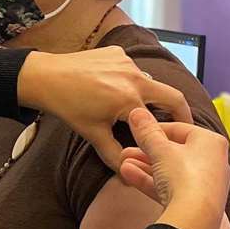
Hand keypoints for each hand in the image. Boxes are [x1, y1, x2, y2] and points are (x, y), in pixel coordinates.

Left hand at [17, 48, 193, 170]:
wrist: (46, 77)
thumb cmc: (69, 107)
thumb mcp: (93, 134)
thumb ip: (115, 156)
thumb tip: (129, 176)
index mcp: (130, 99)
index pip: (163, 121)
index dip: (171, 135)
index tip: (176, 143)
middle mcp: (135, 77)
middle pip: (172, 96)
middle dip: (181, 112)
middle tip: (183, 125)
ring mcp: (127, 62)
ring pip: (150, 82)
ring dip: (149, 96)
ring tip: (140, 110)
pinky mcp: (118, 52)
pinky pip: (133, 70)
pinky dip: (131, 82)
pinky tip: (115, 90)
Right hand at [118, 107, 229, 228]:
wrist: (194, 220)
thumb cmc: (184, 177)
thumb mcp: (160, 149)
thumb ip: (147, 131)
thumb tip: (137, 112)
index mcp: (211, 142)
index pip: (180, 129)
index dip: (155, 128)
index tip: (136, 129)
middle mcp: (213, 162)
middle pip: (174, 152)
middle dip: (146, 151)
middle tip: (125, 151)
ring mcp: (205, 185)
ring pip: (170, 171)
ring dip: (145, 166)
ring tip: (122, 164)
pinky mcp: (196, 204)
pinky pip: (171, 188)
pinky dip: (151, 182)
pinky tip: (129, 176)